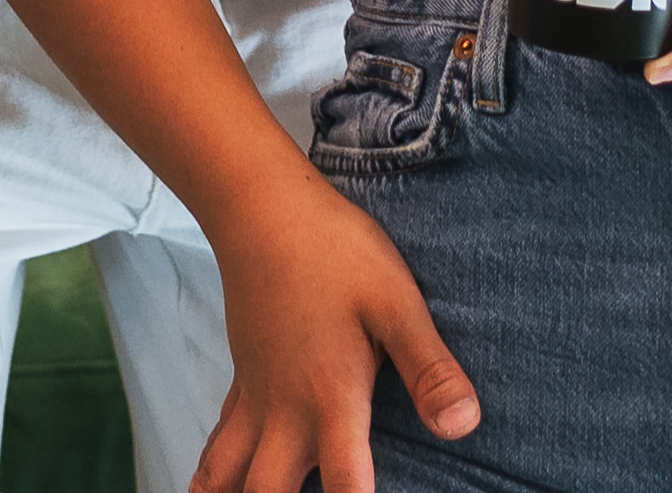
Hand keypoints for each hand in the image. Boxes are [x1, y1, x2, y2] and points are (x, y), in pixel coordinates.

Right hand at [193, 175, 482, 491]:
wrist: (261, 207)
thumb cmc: (335, 251)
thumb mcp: (396, 302)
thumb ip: (428, 366)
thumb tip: (464, 425)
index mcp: (329, 400)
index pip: (349, 488)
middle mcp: (284, 412)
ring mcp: (256, 398)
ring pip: (226, 476)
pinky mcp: (242, 378)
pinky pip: (219, 443)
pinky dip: (211, 475)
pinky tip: (206, 487)